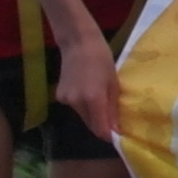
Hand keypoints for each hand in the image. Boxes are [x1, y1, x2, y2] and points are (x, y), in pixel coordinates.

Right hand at [54, 25, 122, 145]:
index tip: (118, 135)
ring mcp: (66, 100)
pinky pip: (75, 107)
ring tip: (101, 100)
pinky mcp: (59, 96)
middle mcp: (77, 103)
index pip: (100, 129)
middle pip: (91, 124)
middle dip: (102, 125)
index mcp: (93, 99)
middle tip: (113, 119)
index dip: (109, 135)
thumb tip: (116, 129)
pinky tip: (87, 91)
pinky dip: (83, 106)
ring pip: (83, 116)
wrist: (78, 43)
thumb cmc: (102, 59)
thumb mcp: (113, 83)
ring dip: (93, 115)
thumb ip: (113, 108)